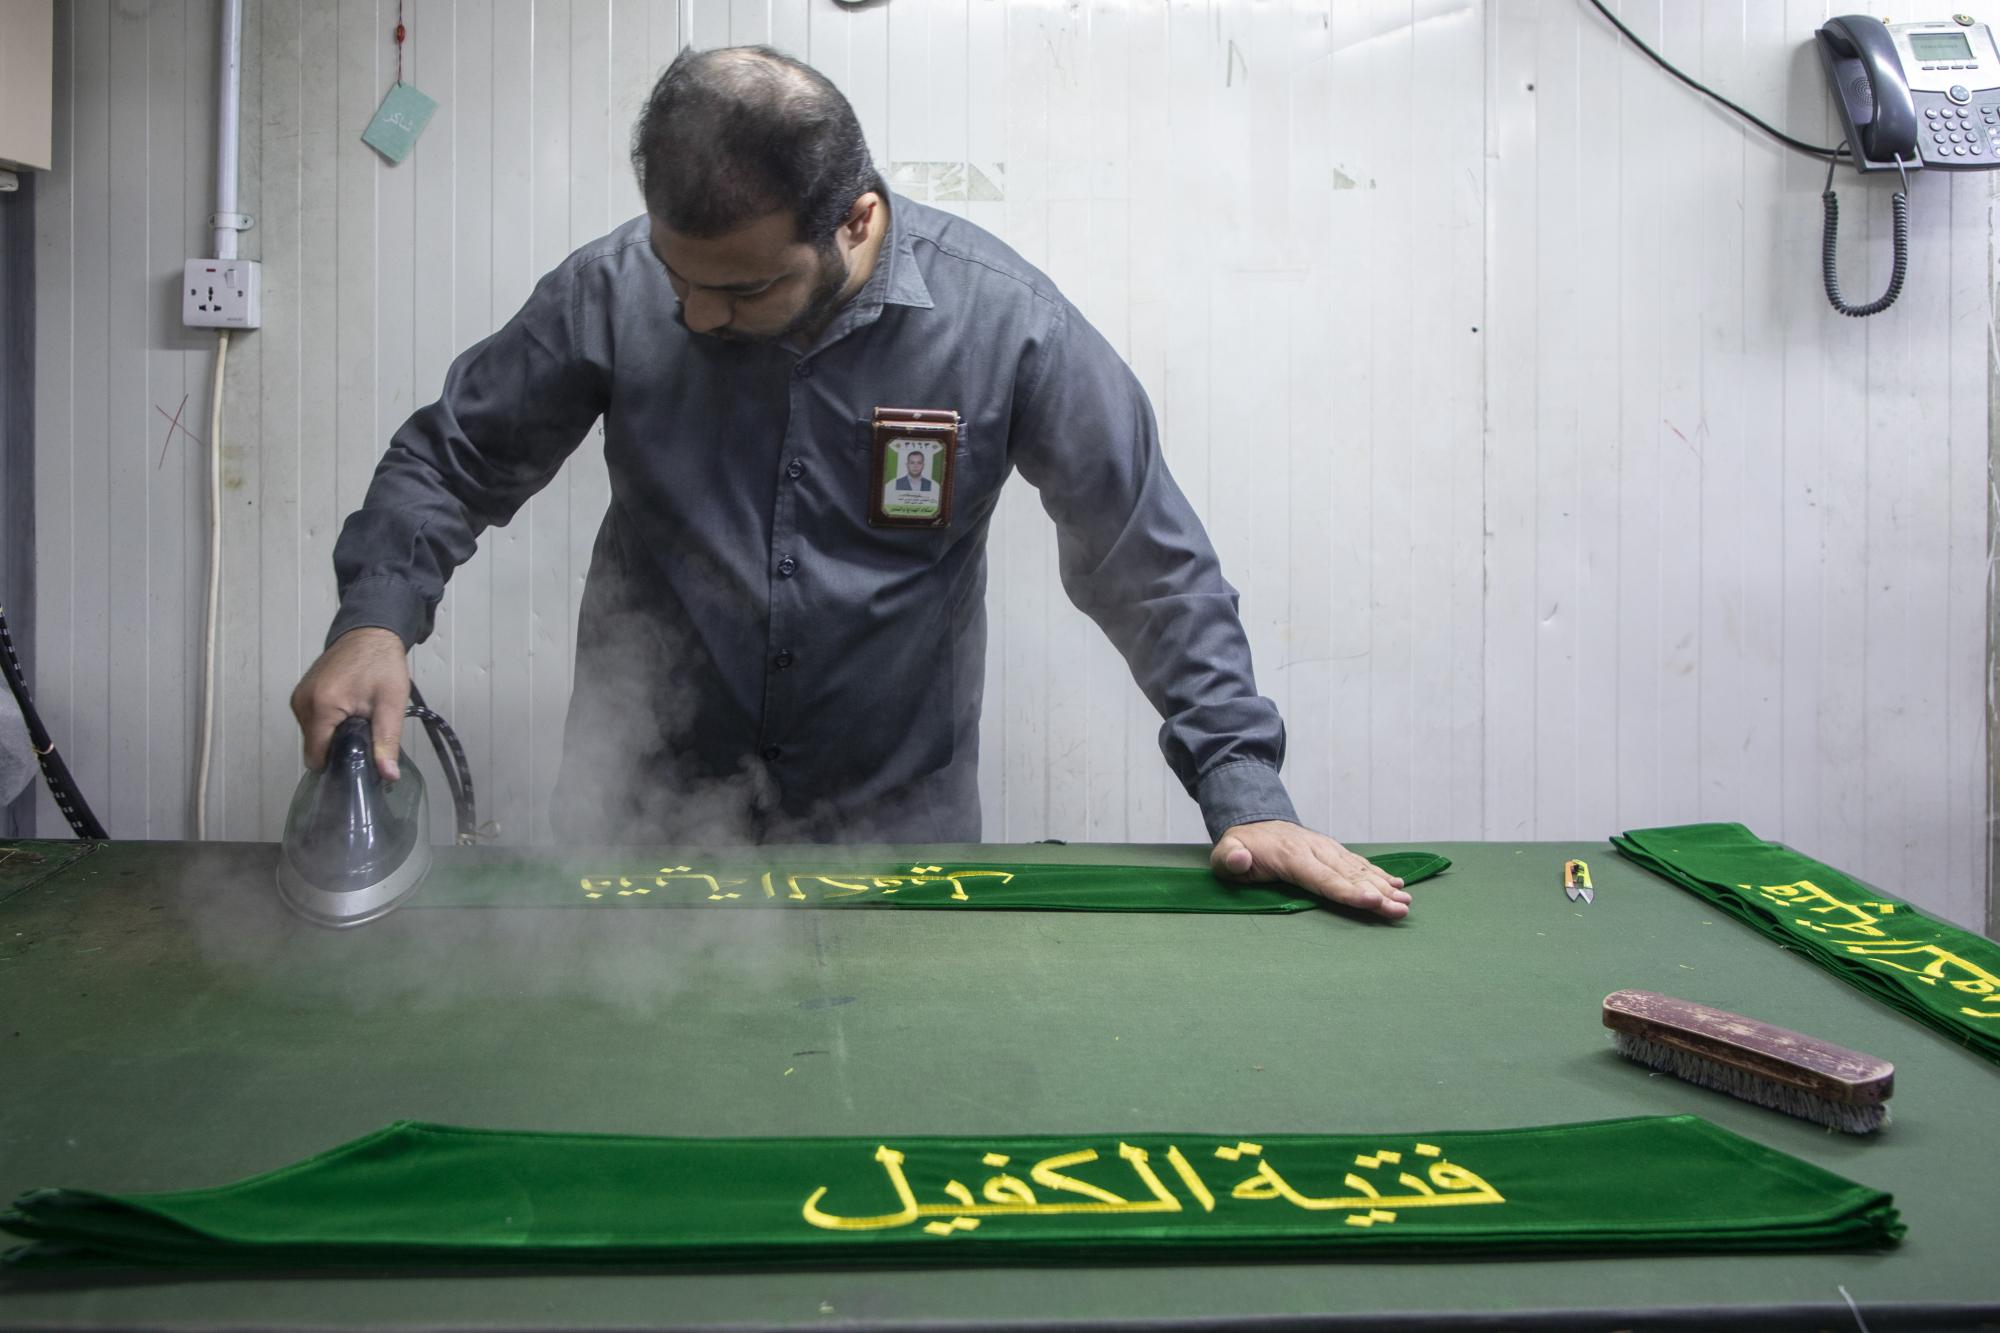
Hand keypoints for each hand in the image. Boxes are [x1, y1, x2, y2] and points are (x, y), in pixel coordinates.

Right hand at [289, 627, 410, 779]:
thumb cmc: (383, 665)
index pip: (316, 756)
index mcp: (321, 706)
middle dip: (337, 749)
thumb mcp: (391, 704)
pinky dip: (327, 723)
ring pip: (312, 735)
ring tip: (357, 721)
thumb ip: (387, 741)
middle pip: (314, 747)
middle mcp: (302, 703)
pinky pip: (311, 721)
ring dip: (332, 735)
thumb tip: (389, 776)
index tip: (358, 761)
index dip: (337, 764)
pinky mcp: (300, 693)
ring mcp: (298, 697)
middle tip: (364, 736)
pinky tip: (347, 713)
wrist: (370, 633)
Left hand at [1210, 821, 1411, 919]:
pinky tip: (1397, 884)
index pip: (1323, 878)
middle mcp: (1314, 850)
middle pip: (1348, 876)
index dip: (1348, 891)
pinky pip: (1358, 863)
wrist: (1252, 820)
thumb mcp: (1224, 854)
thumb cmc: (1239, 847)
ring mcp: (1326, 849)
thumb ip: (1231, 858)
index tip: (1371, 901)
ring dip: (1384, 886)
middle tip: (1401, 909)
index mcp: (1291, 856)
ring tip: (1406, 901)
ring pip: (1358, 869)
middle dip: (1377, 894)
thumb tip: (1241, 859)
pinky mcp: (1332, 851)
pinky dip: (1378, 874)